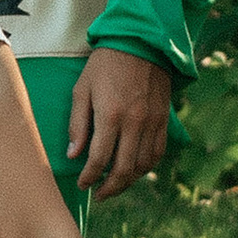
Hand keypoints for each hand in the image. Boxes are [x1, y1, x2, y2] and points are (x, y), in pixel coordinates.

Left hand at [67, 47, 171, 198]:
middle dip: (109, 188)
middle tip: (98, 194)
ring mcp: (152, 122)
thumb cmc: (105, 65)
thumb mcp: (82, 90)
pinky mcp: (164, 120)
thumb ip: (77, 124)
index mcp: (111, 115)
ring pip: (143, 165)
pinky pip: (158, 153)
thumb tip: (73, 154)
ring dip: (128, 182)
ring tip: (114, 186)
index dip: (89, 177)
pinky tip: (135, 171)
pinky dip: (146, 167)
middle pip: (124, 169)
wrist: (141, 43)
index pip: (99, 159)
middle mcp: (135, 123)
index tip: (83, 184)